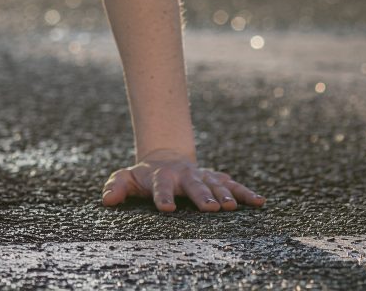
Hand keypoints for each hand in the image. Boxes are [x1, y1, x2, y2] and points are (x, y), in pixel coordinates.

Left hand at [101, 152, 264, 212]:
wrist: (165, 157)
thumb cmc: (145, 175)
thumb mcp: (127, 177)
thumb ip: (117, 186)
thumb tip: (106, 200)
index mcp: (162, 176)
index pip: (160, 186)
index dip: (162, 196)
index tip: (166, 208)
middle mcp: (184, 175)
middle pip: (193, 185)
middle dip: (201, 195)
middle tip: (211, 209)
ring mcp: (201, 176)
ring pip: (215, 184)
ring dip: (224, 194)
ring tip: (232, 207)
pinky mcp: (215, 179)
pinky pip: (233, 185)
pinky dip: (245, 193)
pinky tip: (259, 202)